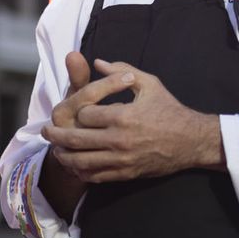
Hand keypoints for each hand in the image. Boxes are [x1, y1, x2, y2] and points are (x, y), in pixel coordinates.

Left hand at [42, 59, 222, 182]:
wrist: (192, 141)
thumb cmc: (169, 109)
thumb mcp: (149, 83)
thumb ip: (120, 70)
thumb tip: (96, 61)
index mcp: (123, 116)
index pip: (84, 114)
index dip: (77, 111)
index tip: (77, 110)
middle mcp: (119, 140)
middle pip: (75, 140)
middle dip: (56, 135)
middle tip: (46, 131)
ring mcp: (122, 160)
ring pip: (81, 161)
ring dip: (64, 156)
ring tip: (56, 149)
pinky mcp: (126, 174)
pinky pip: (95, 176)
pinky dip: (80, 172)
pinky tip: (74, 165)